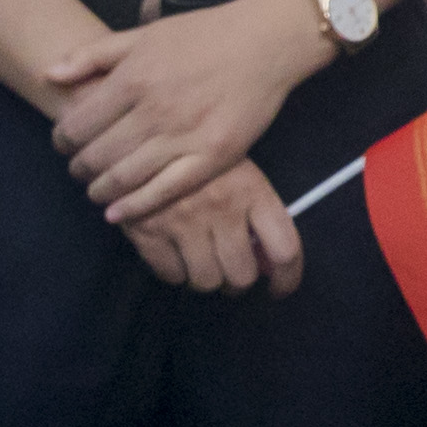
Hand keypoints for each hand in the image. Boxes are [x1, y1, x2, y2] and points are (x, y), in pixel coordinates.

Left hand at [44, 0, 330, 231]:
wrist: (265, 42)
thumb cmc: (203, 34)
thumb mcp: (143, 34)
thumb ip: (93, 55)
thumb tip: (48, 75)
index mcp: (133, 78)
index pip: (78, 124)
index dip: (63, 141)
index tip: (64, 146)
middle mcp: (154, 110)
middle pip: (97, 155)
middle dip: (79, 168)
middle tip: (80, 171)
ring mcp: (184, 136)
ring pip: (125, 177)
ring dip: (101, 190)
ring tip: (97, 191)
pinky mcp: (213, 156)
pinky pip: (165, 190)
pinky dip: (135, 206)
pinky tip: (118, 213)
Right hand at [125, 156, 310, 296]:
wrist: (140, 137)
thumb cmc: (198, 154)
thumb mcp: (238, 172)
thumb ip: (256, 216)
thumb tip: (268, 265)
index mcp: (252, 191)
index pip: (284, 250)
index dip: (286, 279)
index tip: (278, 289)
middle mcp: (222, 209)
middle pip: (242, 275)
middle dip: (238, 281)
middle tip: (230, 271)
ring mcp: (184, 221)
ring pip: (206, 281)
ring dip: (206, 279)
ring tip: (201, 263)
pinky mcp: (149, 230)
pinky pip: (171, 275)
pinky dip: (175, 273)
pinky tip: (175, 255)